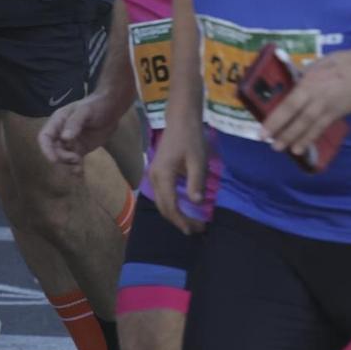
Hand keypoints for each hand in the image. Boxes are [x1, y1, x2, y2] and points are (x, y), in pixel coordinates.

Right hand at [39, 94, 127, 167]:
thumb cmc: (96, 105)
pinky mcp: (80, 149)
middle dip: (62, 157)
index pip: (45, 137)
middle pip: (54, 150)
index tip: (54, 160)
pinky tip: (80, 173)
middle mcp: (61, 133)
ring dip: (68, 165)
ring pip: (63, 157)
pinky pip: (74, 161)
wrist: (112, 109)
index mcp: (58, 121)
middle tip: (76, 159)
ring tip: (79, 168)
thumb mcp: (85, 111)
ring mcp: (71, 142)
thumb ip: (74, 123)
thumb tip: (64, 138)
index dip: (46, 149)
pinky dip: (75, 167)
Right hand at [148, 118, 207, 234]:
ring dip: (174, 215)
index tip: (196, 229)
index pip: (170, 205)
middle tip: (197, 229)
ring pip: (160, 202)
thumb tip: (196, 203)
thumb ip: (195, 182)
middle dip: (179, 221)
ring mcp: (153, 175)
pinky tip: (183, 209)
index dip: (182, 220)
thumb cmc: (190, 138)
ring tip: (191, 223)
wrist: (180, 120)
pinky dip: (171, 205)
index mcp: (163, 175)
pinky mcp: (156, 173)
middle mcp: (154, 177)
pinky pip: (161, 195)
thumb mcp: (197, 160)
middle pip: (163, 207)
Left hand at [261, 50, 350, 157]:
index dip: (276, 119)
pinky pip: (321, 128)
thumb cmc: (340, 63)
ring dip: (295, 138)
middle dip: (283, 132)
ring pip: (309, 126)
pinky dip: (310, 138)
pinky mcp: (337, 114)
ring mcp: (328, 108)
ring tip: (282, 148)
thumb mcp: (317, 64)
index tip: (264, 129)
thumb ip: (302, 75)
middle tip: (270, 144)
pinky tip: (301, 146)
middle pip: (297, 118)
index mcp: (309, 83)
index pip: (289, 104)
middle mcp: (317, 98)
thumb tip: (289, 83)